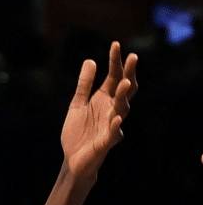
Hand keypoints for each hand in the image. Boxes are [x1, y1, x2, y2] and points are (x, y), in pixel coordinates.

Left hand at [60, 41, 137, 179]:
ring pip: (122, 109)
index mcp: (104, 100)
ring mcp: (111, 125)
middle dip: (128, 73)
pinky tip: (117, 118)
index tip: (116, 44)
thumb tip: (90, 60)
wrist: (73, 159)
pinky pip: (114, 133)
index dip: (115, 62)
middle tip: (132, 57)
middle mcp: (111, 110)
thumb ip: (84, 85)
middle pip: (124, 89)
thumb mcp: (77, 104)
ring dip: (123, 96)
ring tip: (123, 83)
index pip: (113, 77)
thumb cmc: (78, 132)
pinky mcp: (106, 142)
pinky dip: (116, 125)